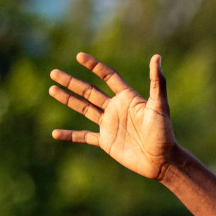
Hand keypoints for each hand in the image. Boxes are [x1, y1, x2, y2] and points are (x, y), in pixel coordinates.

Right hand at [48, 53, 176, 179]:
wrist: (162, 159)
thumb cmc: (164, 132)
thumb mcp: (159, 105)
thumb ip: (157, 82)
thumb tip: (157, 56)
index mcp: (127, 98)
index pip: (108, 77)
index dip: (94, 66)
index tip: (79, 56)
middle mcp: (116, 108)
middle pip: (89, 91)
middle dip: (71, 82)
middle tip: (53, 72)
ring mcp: (109, 124)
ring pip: (84, 108)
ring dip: (68, 99)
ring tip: (51, 89)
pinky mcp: (106, 141)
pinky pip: (84, 136)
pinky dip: (70, 135)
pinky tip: (55, 134)